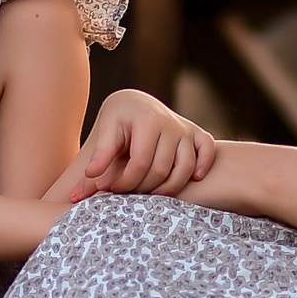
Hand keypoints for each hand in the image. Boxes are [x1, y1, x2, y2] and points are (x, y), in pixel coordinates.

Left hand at [60, 89, 216, 201]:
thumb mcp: (106, 132)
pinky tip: (192, 178)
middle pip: (161, 170)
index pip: (140, 164)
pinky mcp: (197, 133)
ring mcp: (185, 129)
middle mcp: (169, 123)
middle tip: (125, 192)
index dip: (123, 182)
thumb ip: (99, 157)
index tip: (108, 188)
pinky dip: (203, 165)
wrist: (136, 103)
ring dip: (169, 187)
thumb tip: (88, 183)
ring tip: (150, 194)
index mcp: (147, 121)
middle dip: (142, 187)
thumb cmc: (118, 121)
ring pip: (185, 168)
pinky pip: (208, 151)